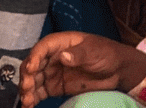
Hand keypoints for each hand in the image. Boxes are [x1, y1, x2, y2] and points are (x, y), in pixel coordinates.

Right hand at [20, 32, 145, 107]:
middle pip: (33, 65)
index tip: (31, 69)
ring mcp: (53, 73)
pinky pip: (40, 92)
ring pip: (34, 80)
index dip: (34, 57)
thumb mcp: (94, 51)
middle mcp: (52, 57)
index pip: (42, 48)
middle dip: (27, 76)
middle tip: (27, 88)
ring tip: (27, 102)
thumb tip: (63, 57)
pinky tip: (28, 105)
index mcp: (60, 43)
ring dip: (27, 90)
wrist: (118, 71)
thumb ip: (79, 54)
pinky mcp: (55, 87)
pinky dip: (33, 98)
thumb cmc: (106, 53)